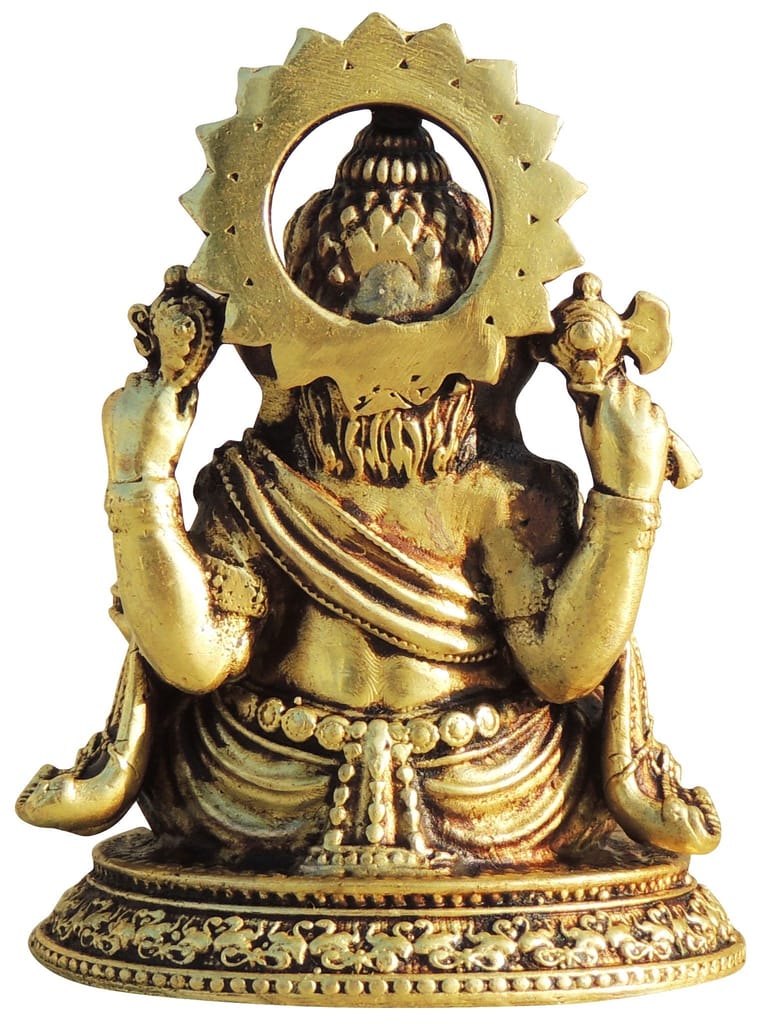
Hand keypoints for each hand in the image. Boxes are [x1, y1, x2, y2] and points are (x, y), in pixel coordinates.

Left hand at [103, 372, 196, 482]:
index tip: (171, 385)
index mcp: (163, 391)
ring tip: (144, 413)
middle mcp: (141, 389)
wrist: (138, 471)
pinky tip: (132, 422)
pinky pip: (119, 395)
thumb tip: (187, 375)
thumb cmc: (167, 447)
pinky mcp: (108, 404)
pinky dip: (126, 403)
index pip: (165, 367)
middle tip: (157, 403)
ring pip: (132, 382)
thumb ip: (189, 393)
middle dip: (152, 383)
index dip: (168, 374)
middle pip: (147, 373)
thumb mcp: (186, 420)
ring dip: (138, 390)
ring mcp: (122, 396)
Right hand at [579, 376, 669, 501]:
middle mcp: (630, 409)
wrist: (626, 491)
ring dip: (639, 405)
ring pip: (646, 398)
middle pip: (632, 388)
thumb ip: (588, 408)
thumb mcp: (587, 433)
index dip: (613, 387)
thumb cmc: (603, 464)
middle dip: (626, 396)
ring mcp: (649, 418)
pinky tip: (642, 432)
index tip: (610, 393)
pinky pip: (657, 411)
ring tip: (631, 424)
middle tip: (620, 410)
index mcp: (609, 408)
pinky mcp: (663, 427)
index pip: (615, 382)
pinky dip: (651, 416)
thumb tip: (587, 392)